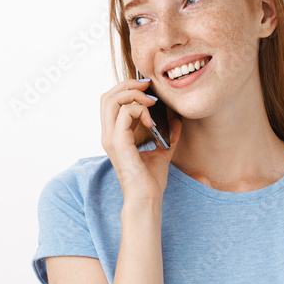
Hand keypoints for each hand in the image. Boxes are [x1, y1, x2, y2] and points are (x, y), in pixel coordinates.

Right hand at [99, 77, 181, 201]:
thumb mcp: (161, 151)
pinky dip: (140, 110)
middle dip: (128, 85)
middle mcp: (108, 134)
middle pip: (107, 96)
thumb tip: (176, 120)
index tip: (149, 91)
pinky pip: (125, 112)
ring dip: (134, 94)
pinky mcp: (118, 142)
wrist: (147, 198)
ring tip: (150, 102)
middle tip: (148, 88)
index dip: (127, 90)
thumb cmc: (150, 180)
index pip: (111, 102)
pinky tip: (152, 120)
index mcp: (114, 135)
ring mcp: (110, 138)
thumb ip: (167, 135)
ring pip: (112, 99)